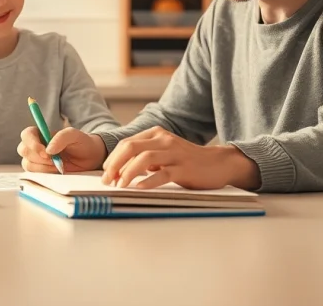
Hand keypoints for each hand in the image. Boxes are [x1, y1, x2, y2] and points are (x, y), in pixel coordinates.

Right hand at [17, 126, 106, 172]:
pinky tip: (57, 171)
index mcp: (41, 134)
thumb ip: (62, 137)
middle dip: (38, 157)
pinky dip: (45, 173)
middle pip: (23, 150)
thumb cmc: (82, 143)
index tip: (45, 152)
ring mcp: (37, 160)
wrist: (90, 158)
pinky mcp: (41, 171)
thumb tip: (48, 150)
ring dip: (43, 167)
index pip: (26, 135)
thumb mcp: (75, 135)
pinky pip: (34, 175)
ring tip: (59, 165)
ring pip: (27, 164)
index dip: (32, 143)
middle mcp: (36, 146)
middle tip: (54, 160)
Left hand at [101, 126, 261, 189]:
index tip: (104, 172)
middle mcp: (163, 140)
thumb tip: (119, 170)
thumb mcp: (163, 153)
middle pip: (131, 148)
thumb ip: (144, 156)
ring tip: (120, 185)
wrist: (217, 164)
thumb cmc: (186, 161)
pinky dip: (149, 181)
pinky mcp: (184, 169)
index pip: (126, 143)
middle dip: (114, 164)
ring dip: (128, 173)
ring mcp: (174, 154)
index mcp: (155, 134)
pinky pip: (163, 174)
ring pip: (144, 159)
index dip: (112, 158)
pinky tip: (139, 188)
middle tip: (107, 180)